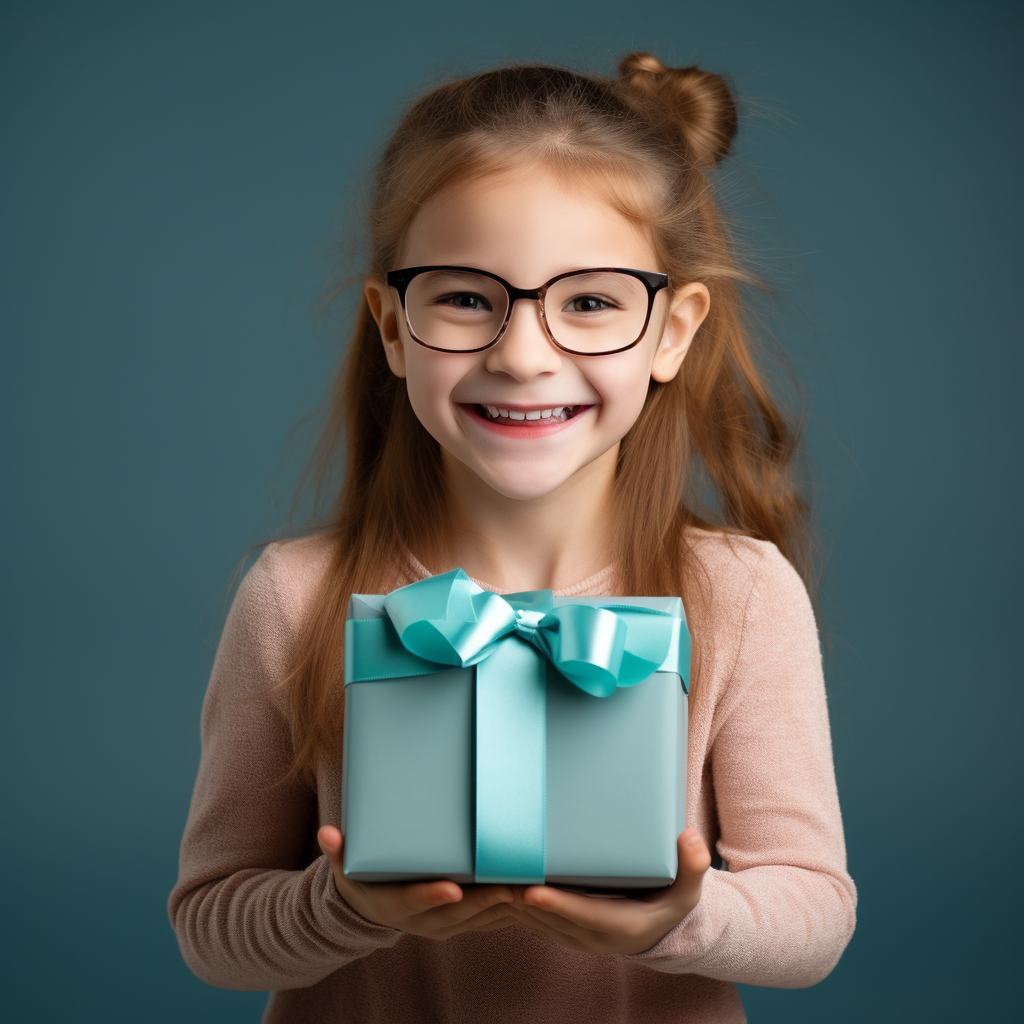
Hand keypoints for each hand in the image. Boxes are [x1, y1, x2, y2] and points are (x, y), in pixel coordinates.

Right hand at [317, 826, 517, 939]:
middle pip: (456, 914)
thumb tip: (326, 833)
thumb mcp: (345, 866)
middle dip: (484, 901)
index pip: (413, 902)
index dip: (431, 897)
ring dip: (504, 907)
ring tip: (529, 888)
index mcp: (395, 905)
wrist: (372, 909)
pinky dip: (510, 911)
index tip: (451, 889)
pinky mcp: (463, 923)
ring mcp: (445, 925)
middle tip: (509, 886)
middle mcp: (422, 921)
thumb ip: (338, 850)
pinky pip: (490, 921)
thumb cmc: (363, 878)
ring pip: (479, 920)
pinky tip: (530, 896)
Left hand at [500, 829, 711, 954]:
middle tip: (493, 871)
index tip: (531, 890)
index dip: (556, 904)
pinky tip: (492, 883)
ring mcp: (572, 935)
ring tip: (484, 873)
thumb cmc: (670, 905)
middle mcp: (590, 936)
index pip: (582, 915)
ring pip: (533, 920)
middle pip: (548, 917)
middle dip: (518, 897)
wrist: (658, 933)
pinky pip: (529, 919)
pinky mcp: (560, 929)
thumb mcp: (687, 892)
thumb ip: (691, 868)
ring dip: (508, 901)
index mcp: (619, 926)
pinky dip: (511, 904)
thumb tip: (689, 840)